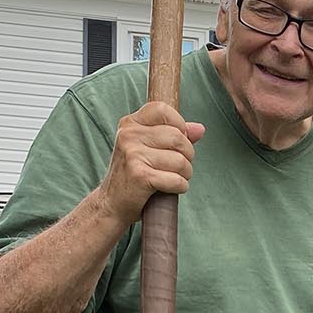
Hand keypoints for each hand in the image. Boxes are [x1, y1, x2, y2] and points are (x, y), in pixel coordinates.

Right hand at [97, 102, 206, 225]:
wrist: (112, 203)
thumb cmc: (134, 175)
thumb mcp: (148, 149)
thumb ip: (174, 135)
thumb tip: (200, 129)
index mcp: (130, 124)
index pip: (162, 110)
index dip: (179, 125)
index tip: (177, 142)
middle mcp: (129, 135)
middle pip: (178, 137)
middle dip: (187, 155)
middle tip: (179, 167)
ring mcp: (133, 155)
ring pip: (180, 160)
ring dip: (185, 174)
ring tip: (173, 178)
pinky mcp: (140, 176)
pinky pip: (176, 180)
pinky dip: (180, 187)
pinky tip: (170, 189)